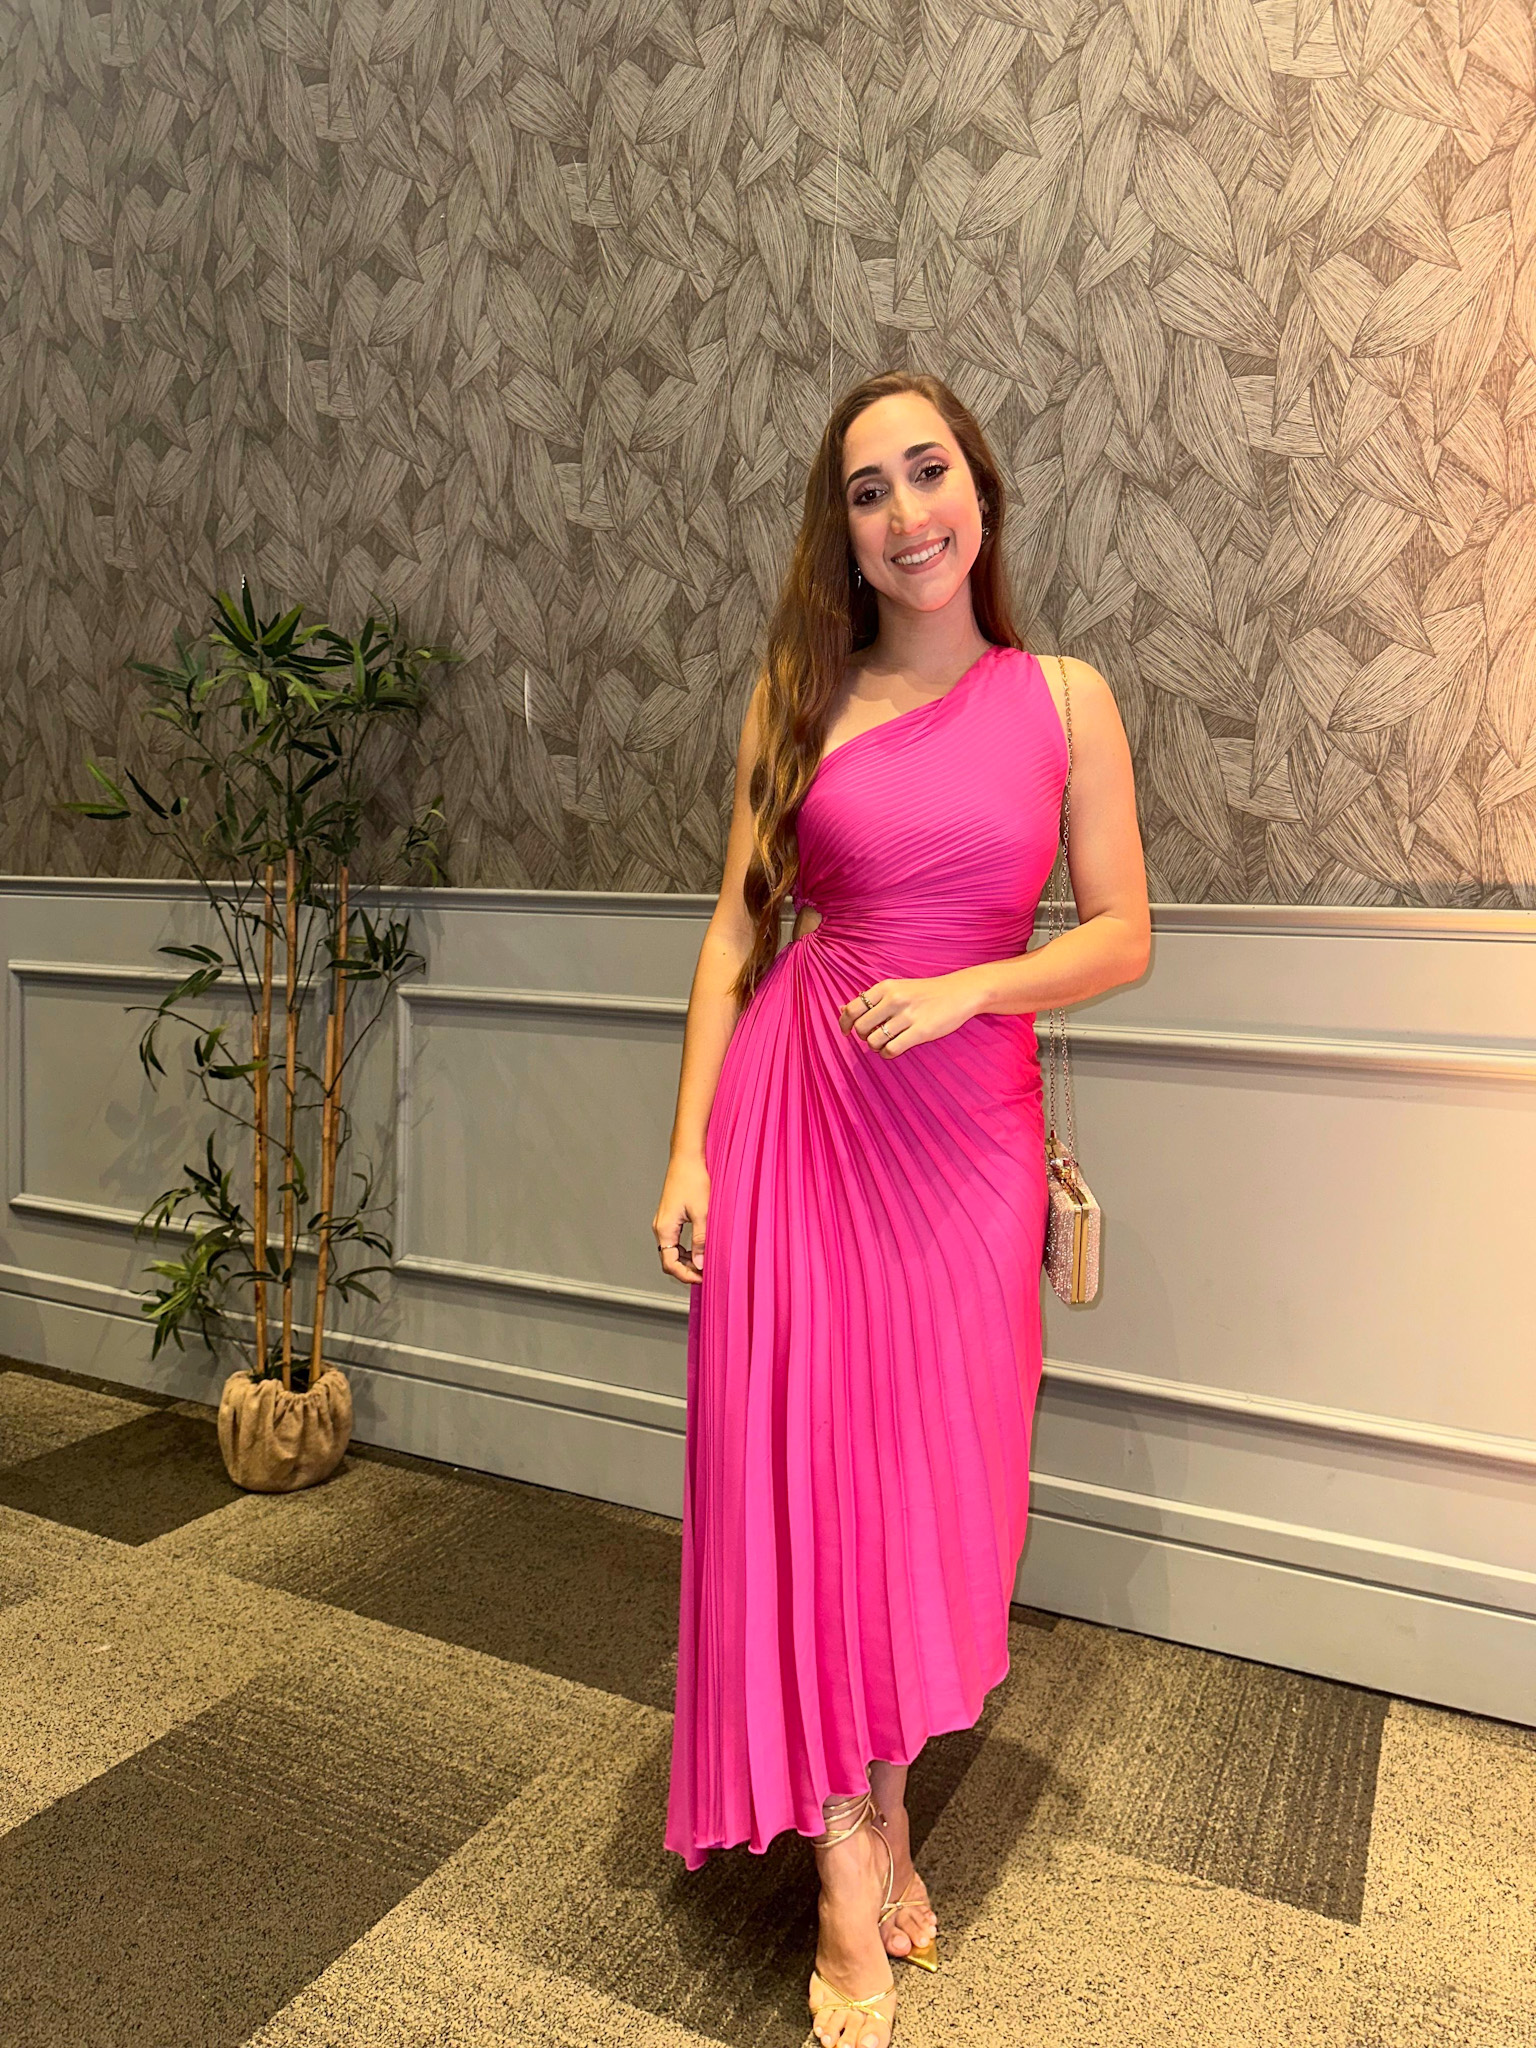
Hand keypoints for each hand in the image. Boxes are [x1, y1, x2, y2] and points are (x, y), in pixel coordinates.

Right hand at [653, 1156, 708, 1284]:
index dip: (686, 1275)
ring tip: (705, 1262)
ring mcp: (664, 1221)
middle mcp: (661, 1226)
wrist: (688, 1157)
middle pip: (669, 1259)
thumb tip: (700, 1264)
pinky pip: (675, 1240)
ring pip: (672, 1251)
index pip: (670, 1263)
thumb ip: (701, 1240)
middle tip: (706, 1273)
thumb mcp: (702, 1212)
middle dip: (686, 1270)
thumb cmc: (694, 1179)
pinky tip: (700, 1248)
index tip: (703, 1278)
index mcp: (665, 1228)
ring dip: (687, 1260)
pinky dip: (686, 1249)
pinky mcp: (670, 1216)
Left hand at [839, 973, 977, 1058]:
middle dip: (863, 1037)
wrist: (959, 992)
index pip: (852, 1009)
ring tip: (886, 1043)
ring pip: (874, 1041)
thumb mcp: (896, 988)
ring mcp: (908, 1015)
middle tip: (873, 1036)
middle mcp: (894, 999)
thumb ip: (870, 999)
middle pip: (860, 1028)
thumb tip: (841, 1009)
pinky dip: (887, 1053)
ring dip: (876, 1047)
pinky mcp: (921, 1031)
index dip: (845, 1024)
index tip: (848, 1031)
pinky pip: (891, 1049)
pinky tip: (893, 1049)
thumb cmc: (924, 992)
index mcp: (885, 987)